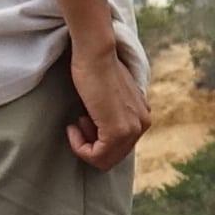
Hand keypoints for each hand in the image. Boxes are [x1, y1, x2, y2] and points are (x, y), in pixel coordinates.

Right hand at [67, 33, 151, 165]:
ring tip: (77, 122)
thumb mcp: (109, 95)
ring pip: (105, 160)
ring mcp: (131, 129)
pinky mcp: (117, 131)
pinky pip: (96, 156)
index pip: (120, 147)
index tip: (84, 119)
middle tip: (79, 122)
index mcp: (142, 116)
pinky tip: (72, 127)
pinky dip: (79, 147)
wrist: (96, 54)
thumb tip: (99, 127)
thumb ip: (112, 112)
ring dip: (84, 145)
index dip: (96, 138)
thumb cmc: (95, 68)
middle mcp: (142, 124)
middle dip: (90, 143)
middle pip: (113, 156)